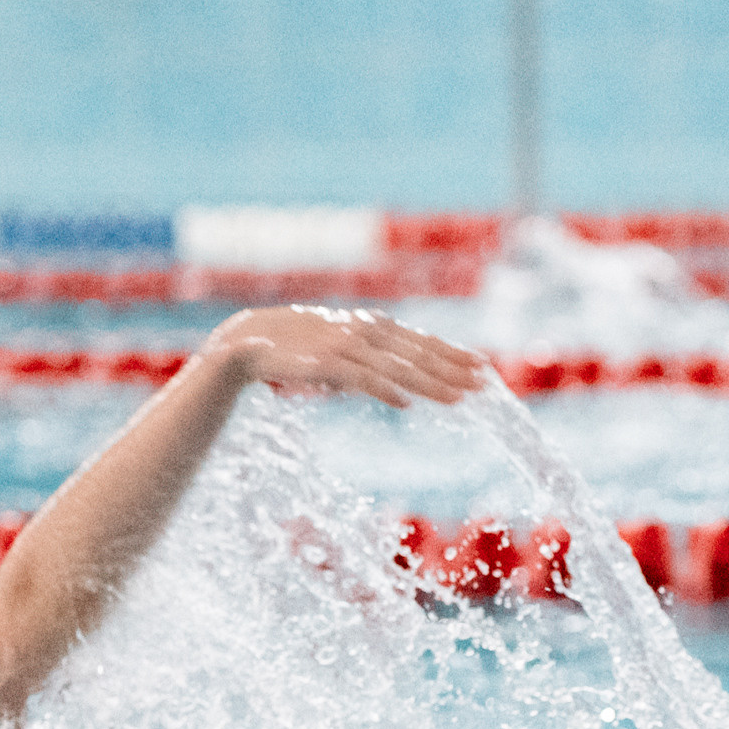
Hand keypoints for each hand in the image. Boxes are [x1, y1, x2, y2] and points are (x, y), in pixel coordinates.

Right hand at [206, 305, 485, 406]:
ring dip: (430, 382)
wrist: (245, 344)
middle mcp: (362, 331)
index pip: (420, 340)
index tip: (482, 367)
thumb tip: (397, 388)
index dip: (452, 353)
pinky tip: (405, 403)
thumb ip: (367, 362)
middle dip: (453, 368)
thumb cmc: (293, 350)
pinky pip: (362, 380)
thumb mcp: (337, 351)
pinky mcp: (325, 364)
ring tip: (458, 397)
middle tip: (483, 383)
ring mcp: (344, 346)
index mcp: (368, 325)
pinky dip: (385, 390)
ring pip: (398, 366)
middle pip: (417, 352)